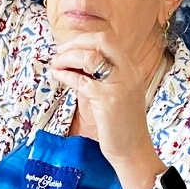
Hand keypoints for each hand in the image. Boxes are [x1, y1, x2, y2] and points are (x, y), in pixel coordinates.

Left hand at [50, 32, 160, 183]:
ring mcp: (119, 85)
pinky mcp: (108, 100)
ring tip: (56, 64)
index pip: (108, 38)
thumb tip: (75, 59)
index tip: (68, 46)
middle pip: (101, 40)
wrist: (133, 150)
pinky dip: (65, 74)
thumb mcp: (117, 92)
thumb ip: (103, 75)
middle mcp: (128, 71)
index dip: (84, 38)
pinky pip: (81, 80)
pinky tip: (58, 76)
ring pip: (89, 57)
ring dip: (67, 57)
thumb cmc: (121, 123)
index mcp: (131, 67)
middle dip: (75, 42)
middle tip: (59, 52)